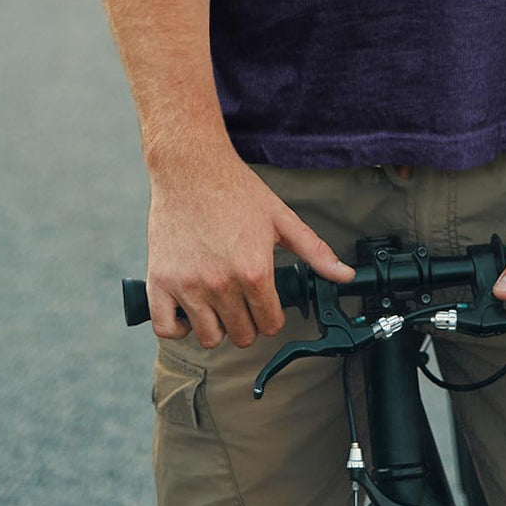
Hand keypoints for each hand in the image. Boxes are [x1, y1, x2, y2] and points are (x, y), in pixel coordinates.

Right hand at [146, 148, 355, 348]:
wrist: (190, 168)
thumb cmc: (235, 190)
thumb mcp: (281, 218)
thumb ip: (315, 251)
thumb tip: (344, 275)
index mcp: (253, 270)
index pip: (270, 324)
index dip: (273, 316)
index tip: (267, 305)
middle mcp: (220, 283)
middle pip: (242, 335)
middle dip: (248, 322)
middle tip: (244, 301)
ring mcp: (187, 285)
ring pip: (208, 337)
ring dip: (217, 326)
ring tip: (219, 303)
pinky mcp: (160, 281)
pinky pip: (166, 328)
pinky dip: (178, 328)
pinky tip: (189, 311)